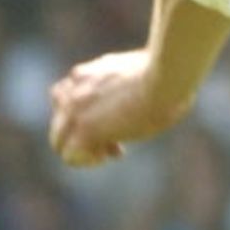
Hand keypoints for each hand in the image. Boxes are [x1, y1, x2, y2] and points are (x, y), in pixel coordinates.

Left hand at [48, 49, 194, 167]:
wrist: (167, 78)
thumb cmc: (171, 71)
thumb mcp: (146, 67)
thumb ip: (136, 75)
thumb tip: (166, 76)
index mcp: (89, 71)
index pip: (69, 92)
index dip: (89, 110)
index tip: (116, 117)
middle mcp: (76, 89)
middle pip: (60, 118)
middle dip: (84, 131)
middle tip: (113, 140)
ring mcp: (76, 111)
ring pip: (58, 140)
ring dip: (82, 148)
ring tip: (107, 152)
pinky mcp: (85, 131)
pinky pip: (70, 157)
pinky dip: (87, 161)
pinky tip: (109, 156)